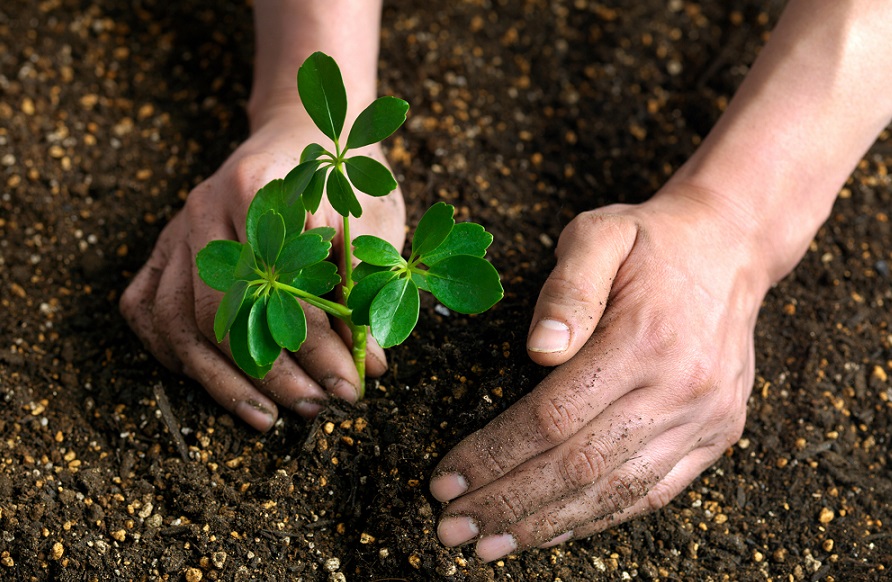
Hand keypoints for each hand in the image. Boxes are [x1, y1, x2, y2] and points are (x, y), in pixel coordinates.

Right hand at [120, 110, 404, 430]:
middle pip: (221, 311)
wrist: (304, 131)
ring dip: (222, 379)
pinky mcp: (165, 245)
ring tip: (268, 416)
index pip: (280, 288)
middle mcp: (206, 208)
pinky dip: (172, 352)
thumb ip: (367, 286)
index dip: (317, 347)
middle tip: (315, 407)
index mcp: (261, 191)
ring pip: (178, 319)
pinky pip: (147, 308)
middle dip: (269, 372)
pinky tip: (210, 381)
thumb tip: (369, 365)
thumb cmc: (345, 179)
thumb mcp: (373, 220)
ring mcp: (178, 229)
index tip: (351, 387)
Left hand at [430, 186, 769, 560]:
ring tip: (489, 545)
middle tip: (451, 527)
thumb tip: (539, 348)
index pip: (551, 417)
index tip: (445, 479)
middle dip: (506, 502)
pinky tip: (552, 531)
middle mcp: (679, 388)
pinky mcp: (717, 435)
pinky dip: (598, 519)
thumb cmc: (650, 242)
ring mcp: (704, 419)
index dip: (494, 455)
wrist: (731, 248)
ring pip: (615, 492)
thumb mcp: (600, 234)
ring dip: (545, 525)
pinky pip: (653, 493)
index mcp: (642, 340)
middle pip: (578, 465)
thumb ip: (568, 286)